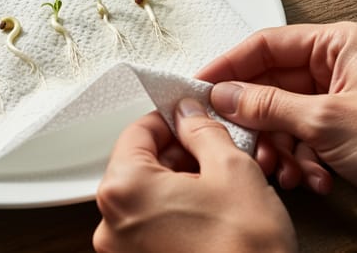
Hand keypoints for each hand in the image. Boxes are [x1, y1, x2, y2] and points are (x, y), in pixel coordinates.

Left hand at [94, 99, 295, 252]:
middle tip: (212, 151)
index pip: (137, 132)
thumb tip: (190, 116)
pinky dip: (175, 212)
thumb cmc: (245, 250)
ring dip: (179, 184)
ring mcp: (122, 250)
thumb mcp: (232, 169)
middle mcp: (111, 222)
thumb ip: (203, 132)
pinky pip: (151, 225)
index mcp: (124, 189)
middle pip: (139, 165)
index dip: (169, 119)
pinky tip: (209, 213)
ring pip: (147, 196)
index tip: (190, 117)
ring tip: (218, 186)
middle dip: (177, 154)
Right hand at [198, 22, 356, 236]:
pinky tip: (311, 179)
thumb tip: (224, 95)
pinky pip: (303, 138)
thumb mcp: (326, 121)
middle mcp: (340, 67)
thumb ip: (268, 105)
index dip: (230, 65)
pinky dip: (301, 160)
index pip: (268, 44)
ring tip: (281, 169)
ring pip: (284, 116)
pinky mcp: (345, 131)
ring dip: (278, 146)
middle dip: (256, 118)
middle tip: (233, 137)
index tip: (199, 85)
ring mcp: (342, 100)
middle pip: (272, 84)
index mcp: (341, 44)